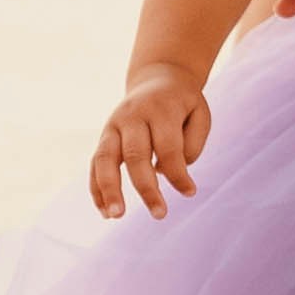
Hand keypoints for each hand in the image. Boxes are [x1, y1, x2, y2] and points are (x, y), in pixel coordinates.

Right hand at [92, 70, 210, 220]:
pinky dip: (97, 188)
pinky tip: (105, 212)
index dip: (178, 173)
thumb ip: (192, 143)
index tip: (190, 192)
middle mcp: (133, 115)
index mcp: (161, 108)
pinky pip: (95, 163)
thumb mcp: (199, 113)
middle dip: (146, 187)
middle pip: (135, 154)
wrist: (158, 78)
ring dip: (109, 188)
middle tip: (160, 214)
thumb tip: (166, 171)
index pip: (169, 146)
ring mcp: (114, 125)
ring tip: (116, 215)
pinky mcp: (104, 136)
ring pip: (106, 158)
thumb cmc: (182, 104)